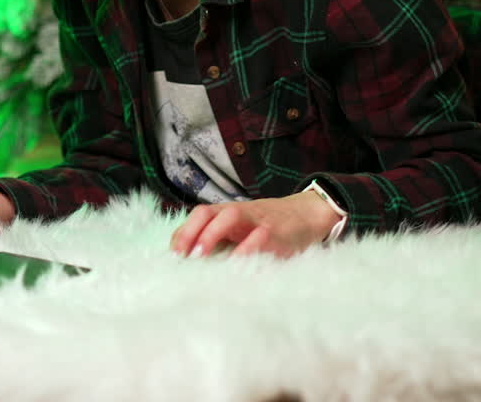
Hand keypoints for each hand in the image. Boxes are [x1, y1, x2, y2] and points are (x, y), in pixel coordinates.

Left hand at [169, 191, 338, 258]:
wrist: (308, 215)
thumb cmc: (267, 227)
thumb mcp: (242, 231)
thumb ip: (221, 242)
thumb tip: (192, 265)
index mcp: (227, 213)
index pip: (200, 215)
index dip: (183, 231)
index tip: (173, 255)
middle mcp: (239, 213)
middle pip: (209, 212)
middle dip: (192, 231)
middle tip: (183, 256)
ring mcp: (257, 221)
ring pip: (231, 217)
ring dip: (212, 234)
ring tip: (200, 256)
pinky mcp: (277, 234)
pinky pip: (260, 239)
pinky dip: (246, 251)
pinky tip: (235, 267)